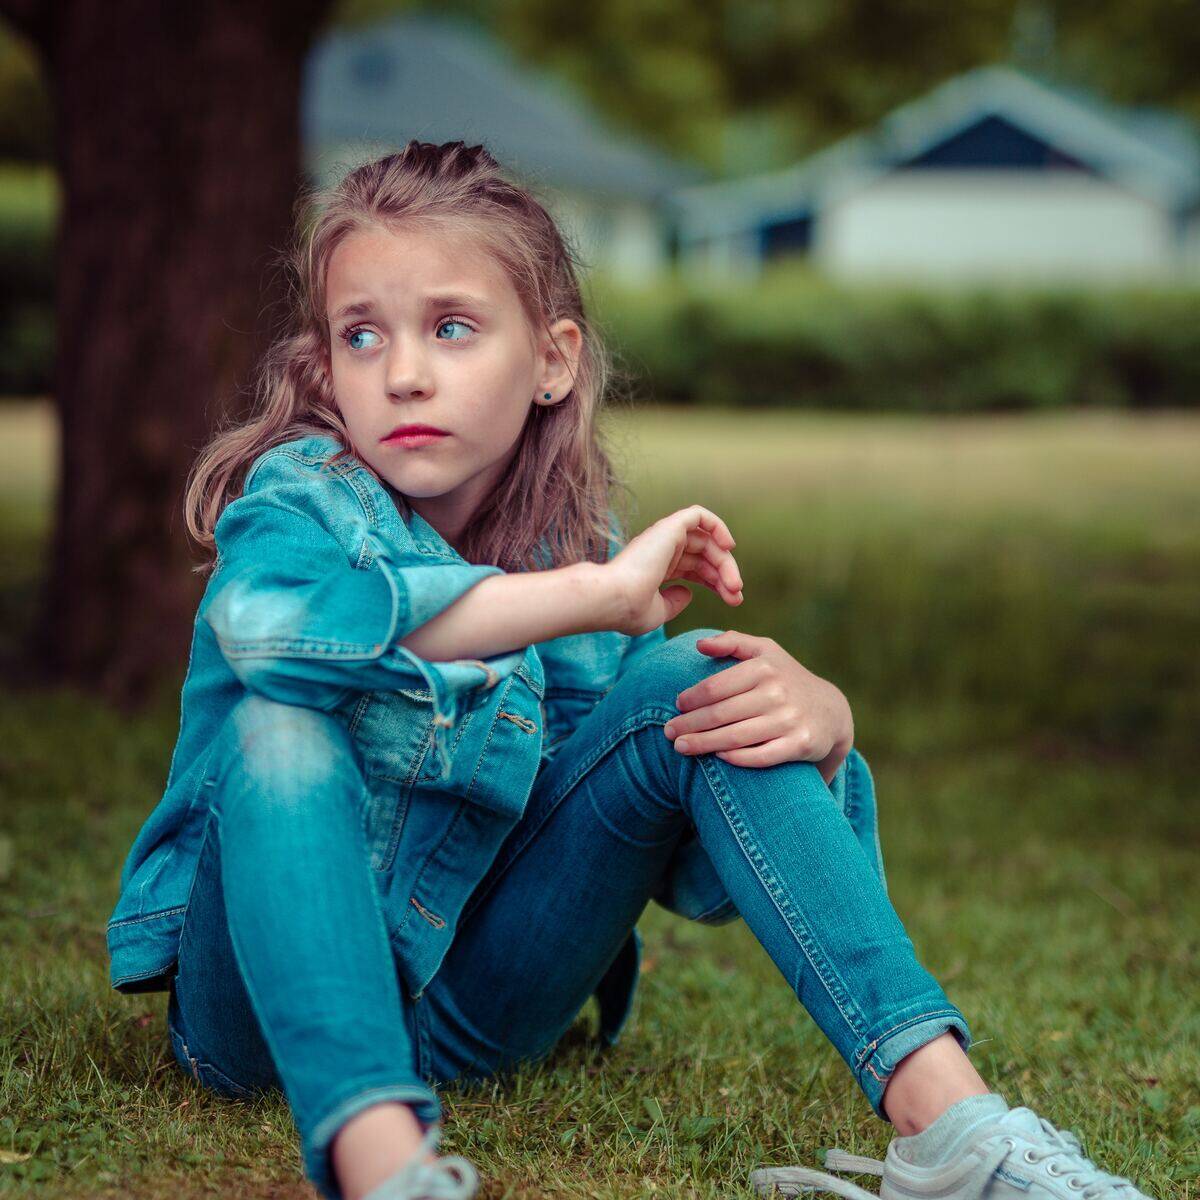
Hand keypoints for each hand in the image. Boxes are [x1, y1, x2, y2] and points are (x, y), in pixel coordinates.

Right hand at [604, 505, 743, 636]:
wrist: (614, 599)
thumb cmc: (628, 610)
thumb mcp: (657, 612)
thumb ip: (673, 602)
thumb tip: (688, 593)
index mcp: (656, 568)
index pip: (694, 568)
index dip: (716, 583)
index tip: (732, 601)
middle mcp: (660, 550)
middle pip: (704, 556)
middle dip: (725, 575)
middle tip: (737, 596)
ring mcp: (664, 537)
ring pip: (706, 540)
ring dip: (725, 561)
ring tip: (735, 585)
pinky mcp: (669, 527)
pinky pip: (698, 516)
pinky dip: (717, 525)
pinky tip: (729, 547)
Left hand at [662, 630, 852, 783]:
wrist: (831, 711)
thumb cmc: (786, 678)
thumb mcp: (765, 651)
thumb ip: (732, 642)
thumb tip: (700, 645)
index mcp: (764, 667)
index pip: (716, 686)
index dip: (691, 698)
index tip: (677, 706)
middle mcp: (777, 692)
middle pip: (721, 713)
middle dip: (689, 725)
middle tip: (668, 733)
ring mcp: (789, 720)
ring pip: (736, 736)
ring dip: (703, 744)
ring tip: (681, 748)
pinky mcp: (800, 744)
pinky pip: (761, 755)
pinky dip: (737, 758)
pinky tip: (718, 757)